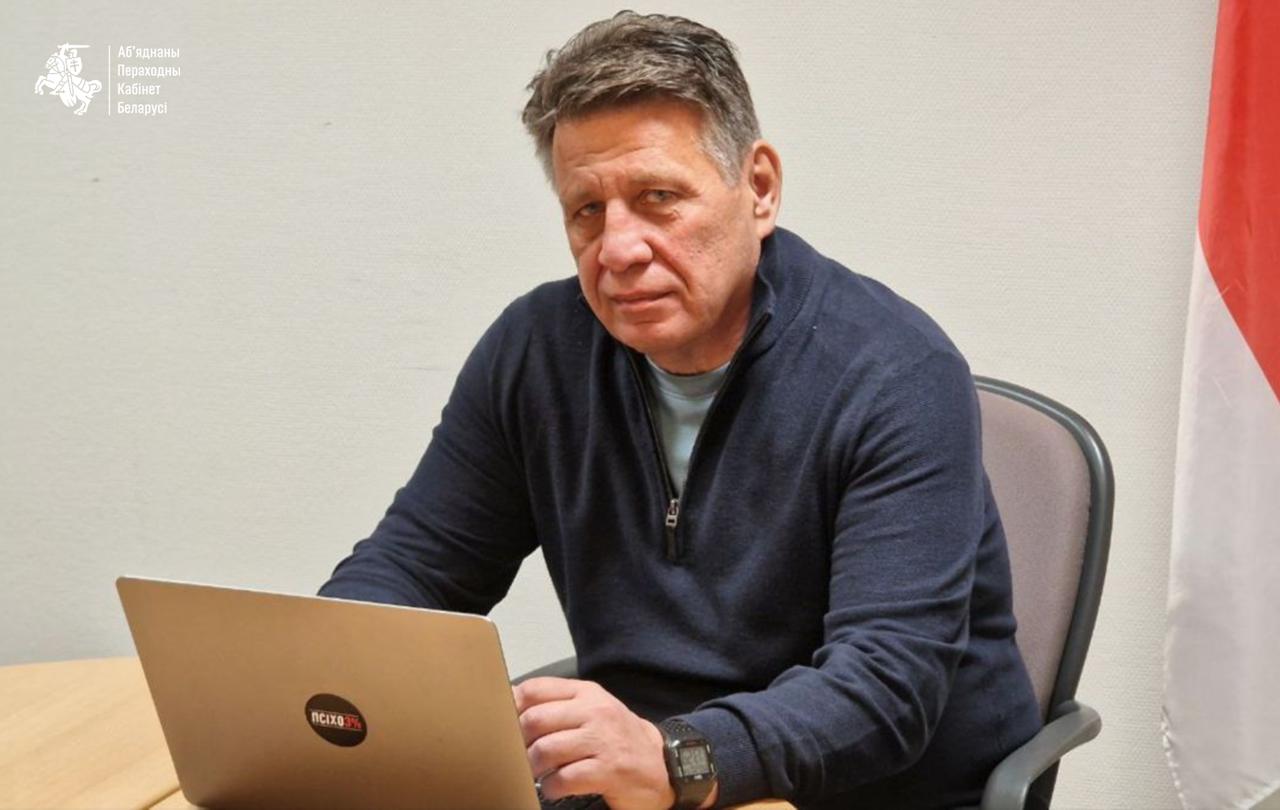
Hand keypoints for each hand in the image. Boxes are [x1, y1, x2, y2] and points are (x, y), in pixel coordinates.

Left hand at [513, 677, 674, 809]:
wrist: (663, 765)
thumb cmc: (619, 739)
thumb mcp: (593, 711)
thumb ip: (559, 705)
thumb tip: (511, 701)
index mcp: (587, 693)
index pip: (536, 689)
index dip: (512, 707)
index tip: (504, 723)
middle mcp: (595, 711)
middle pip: (535, 720)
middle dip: (519, 742)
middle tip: (519, 756)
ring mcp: (603, 740)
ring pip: (546, 749)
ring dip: (533, 767)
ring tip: (537, 773)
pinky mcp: (608, 770)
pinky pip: (564, 779)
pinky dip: (552, 787)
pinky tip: (555, 788)